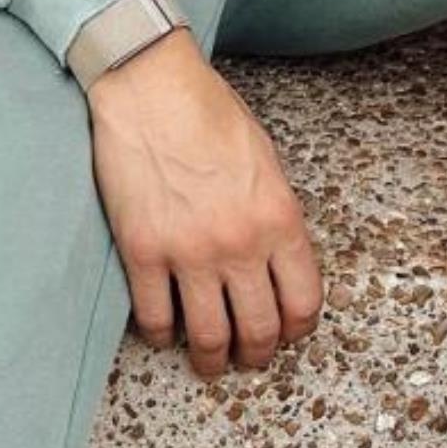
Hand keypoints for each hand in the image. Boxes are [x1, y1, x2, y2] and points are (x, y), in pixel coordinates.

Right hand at [86, 29, 322, 377]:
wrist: (150, 85)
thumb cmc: (208, 112)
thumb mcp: (265, 160)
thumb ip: (274, 214)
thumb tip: (275, 260)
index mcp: (279, 218)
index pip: (304, 302)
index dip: (297, 330)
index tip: (286, 333)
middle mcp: (239, 243)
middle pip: (259, 331)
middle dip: (256, 355)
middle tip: (247, 357)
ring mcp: (189, 251)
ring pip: (208, 337)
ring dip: (210, 360)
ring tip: (207, 362)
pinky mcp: (143, 251)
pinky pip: (154, 318)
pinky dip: (160, 336)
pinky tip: (162, 331)